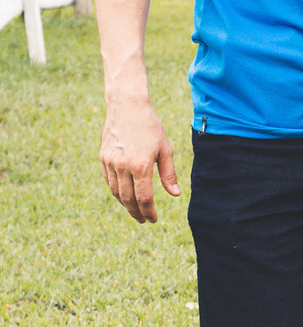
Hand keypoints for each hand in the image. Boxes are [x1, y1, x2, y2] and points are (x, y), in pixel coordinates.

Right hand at [99, 99, 180, 222]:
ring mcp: (110, 162)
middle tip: (144, 220)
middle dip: (136, 213)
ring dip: (125, 204)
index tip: (153, 220)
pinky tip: (124, 195)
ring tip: (135, 210)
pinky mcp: (103, 157)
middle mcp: (123, 166)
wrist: (127, 107)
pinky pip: (108, 181)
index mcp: (141, 166)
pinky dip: (116, 191)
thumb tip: (175, 194)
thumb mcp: (165, 150)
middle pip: (128, 199)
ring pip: (116, 192)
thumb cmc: (151, 128)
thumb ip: (169, 174)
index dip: (149, 212)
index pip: (144, 199)